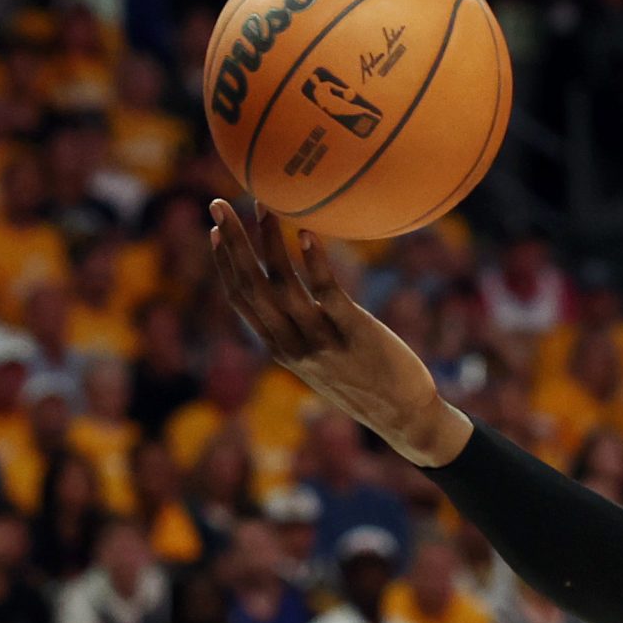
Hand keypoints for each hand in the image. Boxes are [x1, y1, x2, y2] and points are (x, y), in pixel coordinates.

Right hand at [209, 199, 471, 466]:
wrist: (406, 419)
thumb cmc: (371, 385)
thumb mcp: (326, 362)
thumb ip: (306, 333)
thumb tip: (303, 298)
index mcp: (282, 349)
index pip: (242, 301)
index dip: (225, 265)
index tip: (215, 232)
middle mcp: (293, 345)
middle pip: (251, 288)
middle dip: (231, 244)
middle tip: (218, 204)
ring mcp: (321, 341)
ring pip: (282, 286)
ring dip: (267, 242)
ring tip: (263, 205)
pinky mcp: (354, 334)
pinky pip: (327, 293)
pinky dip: (314, 261)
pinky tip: (305, 233)